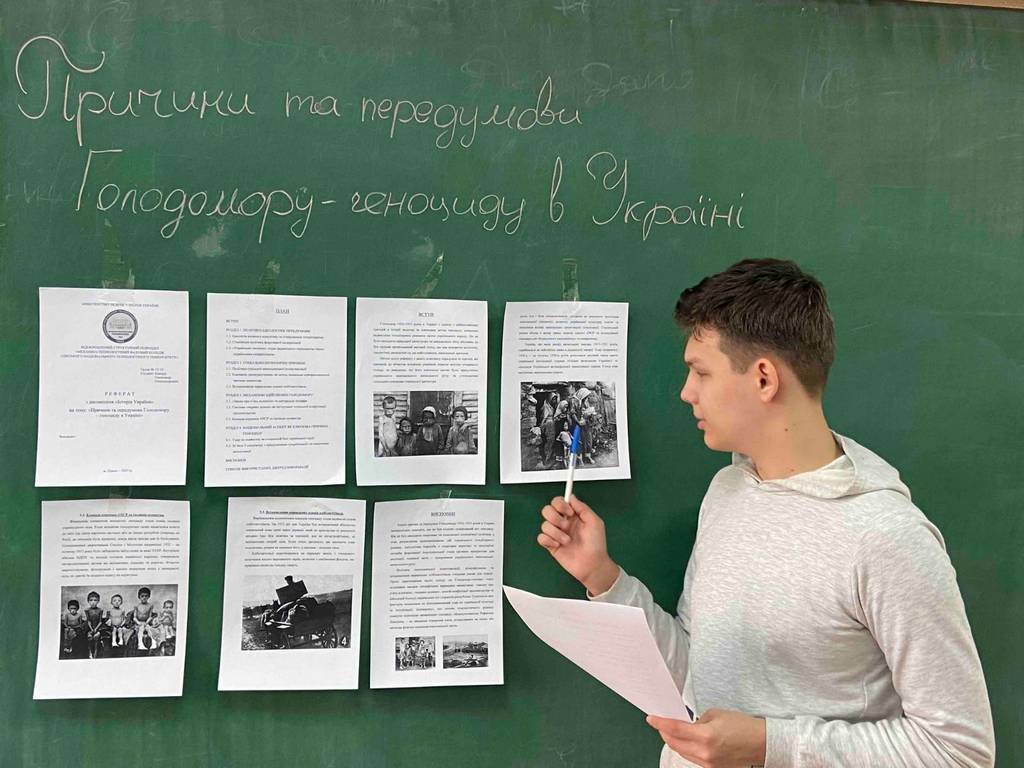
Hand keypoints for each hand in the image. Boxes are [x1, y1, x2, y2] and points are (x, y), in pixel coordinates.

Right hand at [537, 495, 618, 594]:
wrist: (592, 564)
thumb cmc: (596, 544)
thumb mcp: (595, 522)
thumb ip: (582, 508)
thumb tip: (571, 497)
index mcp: (573, 516)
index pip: (558, 502)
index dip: (560, 504)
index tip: (569, 512)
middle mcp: (563, 523)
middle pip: (547, 510)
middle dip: (555, 517)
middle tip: (566, 526)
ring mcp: (556, 534)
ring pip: (544, 524)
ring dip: (556, 532)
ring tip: (567, 540)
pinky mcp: (551, 545)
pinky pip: (541, 537)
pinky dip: (548, 540)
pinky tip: (558, 545)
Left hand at [646, 709, 765, 767]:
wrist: (762, 743)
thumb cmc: (742, 725)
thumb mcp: (716, 714)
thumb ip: (697, 721)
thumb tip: (686, 725)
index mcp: (705, 736)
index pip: (674, 729)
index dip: (660, 723)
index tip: (651, 718)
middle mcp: (705, 754)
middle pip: (674, 743)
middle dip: (664, 732)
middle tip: (660, 723)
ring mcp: (708, 764)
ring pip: (682, 752)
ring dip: (674, 741)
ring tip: (672, 730)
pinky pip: (693, 758)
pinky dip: (686, 749)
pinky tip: (686, 740)